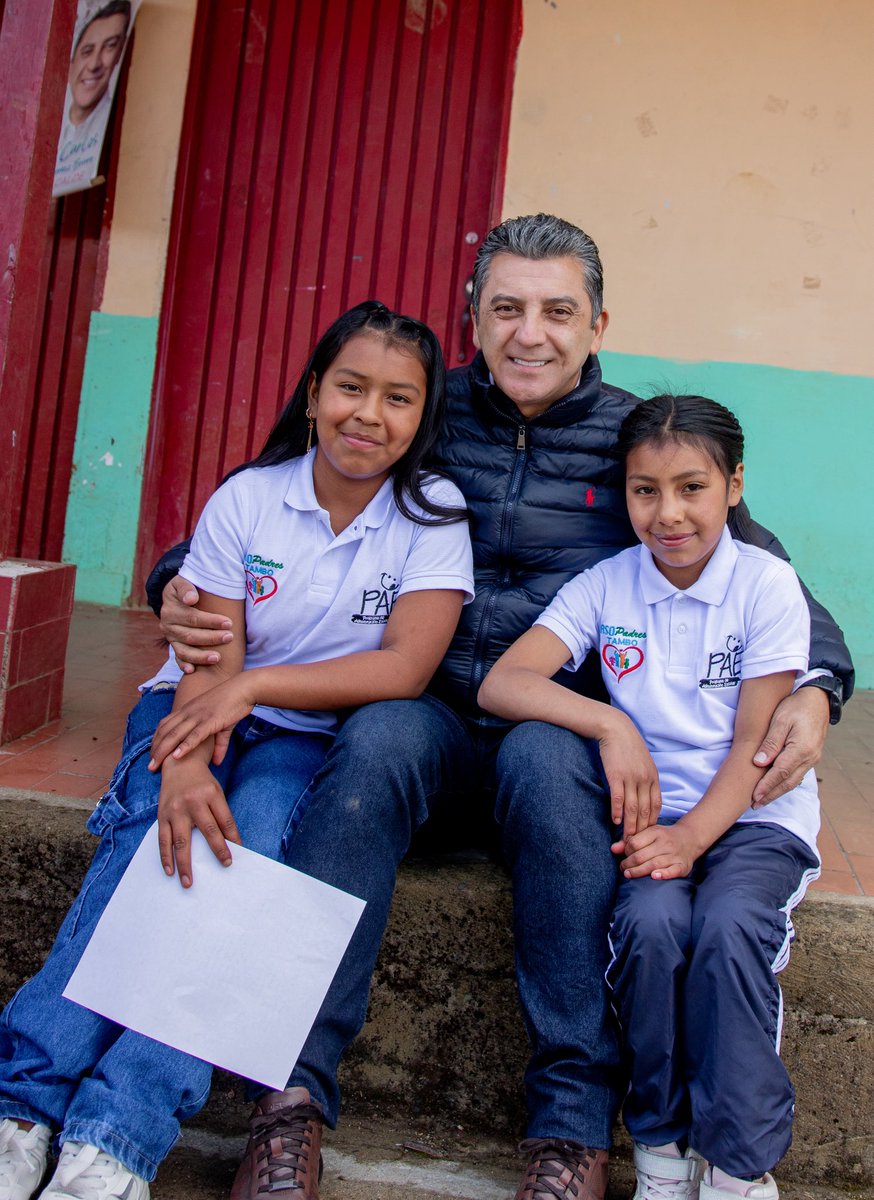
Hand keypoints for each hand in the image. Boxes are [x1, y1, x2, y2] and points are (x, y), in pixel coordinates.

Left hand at [149, 675, 254, 769]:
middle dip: (155, 750)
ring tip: (155, 765)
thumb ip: (219, 744)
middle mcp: (189, 712)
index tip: (152, 754)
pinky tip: (176, 756)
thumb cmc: (233, 703)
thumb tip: (217, 762)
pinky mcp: (210, 720)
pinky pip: (194, 735)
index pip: (165, 724)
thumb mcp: (223, 724)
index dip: (156, 739)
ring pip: (175, 734)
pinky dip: (184, 746)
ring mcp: (198, 716)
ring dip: (163, 751)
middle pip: (165, 731)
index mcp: (188, 709)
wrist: (244, 688)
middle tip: (150, 766)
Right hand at [158, 757, 241, 886]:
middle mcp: (193, 801)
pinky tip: (170, 870)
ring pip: (181, 841)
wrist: (179, 765)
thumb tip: (229, 843)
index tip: (238, 854)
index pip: (225, 820)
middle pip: (208, 831)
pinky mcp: (162, 815)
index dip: (233, 838)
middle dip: (217, 850)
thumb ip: (221, 815)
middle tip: (225, 865)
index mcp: (211, 794)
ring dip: (184, 864)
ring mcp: (175, 809)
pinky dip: (166, 857)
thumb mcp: (216, 793)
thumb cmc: (201, 783)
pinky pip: (163, 840)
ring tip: (188, 882)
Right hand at [161, 575, 233, 671]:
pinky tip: (192, 670)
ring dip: (201, 656)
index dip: (210, 621)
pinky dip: (184, 665)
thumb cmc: (185, 587)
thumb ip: (186, 587)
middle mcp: (168, 625)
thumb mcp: (182, 581)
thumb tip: (191, 599)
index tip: (228, 622)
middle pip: (190, 635)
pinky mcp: (174, 646)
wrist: (175, 595)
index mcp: (170, 608)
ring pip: (184, 650)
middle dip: (211, 638)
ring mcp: (171, 637)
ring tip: (218, 657)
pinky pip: (178, 658)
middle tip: (230, 637)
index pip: (192, 617)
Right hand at [599, 713, 660, 838]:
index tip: (648, 834)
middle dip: (642, 829)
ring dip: (630, 826)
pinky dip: (618, 812)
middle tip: (637, 844)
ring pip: (633, 808)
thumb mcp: (644, 763)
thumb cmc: (628, 747)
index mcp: (653, 777)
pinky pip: (619, 798)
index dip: (652, 822)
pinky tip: (615, 821)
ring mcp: (631, 778)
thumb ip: (646, 779)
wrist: (615, 729)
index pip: (656, 806)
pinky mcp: (616, 775)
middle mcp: (645, 779)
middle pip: (645, 811)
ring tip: (626, 838)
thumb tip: (645, 797)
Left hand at [614, 822, 697, 879]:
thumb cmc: (663, 837)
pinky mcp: (683, 865)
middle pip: (642, 855)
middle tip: (623, 869)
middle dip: (629, 864)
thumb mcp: (648, 834)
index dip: (626, 851)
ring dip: (639, 871)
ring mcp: (675, 854)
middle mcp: (665, 843)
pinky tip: (654, 877)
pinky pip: (673, 871)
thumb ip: (630, 841)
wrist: (690, 838)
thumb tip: (613, 849)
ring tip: (629, 875)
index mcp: (655, 832)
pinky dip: (664, 874)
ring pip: (654, 864)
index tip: (624, 856)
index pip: (634, 843)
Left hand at [751, 685, 828, 806]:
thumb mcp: (780, 720)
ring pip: (793, 780)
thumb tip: (759, 763)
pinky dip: (785, 783)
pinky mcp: (811, 756)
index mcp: (801, 749)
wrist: (817, 699)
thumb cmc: (796, 706)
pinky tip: (775, 787)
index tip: (753, 796)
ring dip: (777, 792)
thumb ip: (770, 743)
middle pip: (787, 782)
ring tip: (762, 800)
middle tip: (754, 804)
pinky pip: (797, 774)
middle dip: (771, 795)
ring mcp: (812, 758)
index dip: (766, 787)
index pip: (780, 773)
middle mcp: (809, 758)